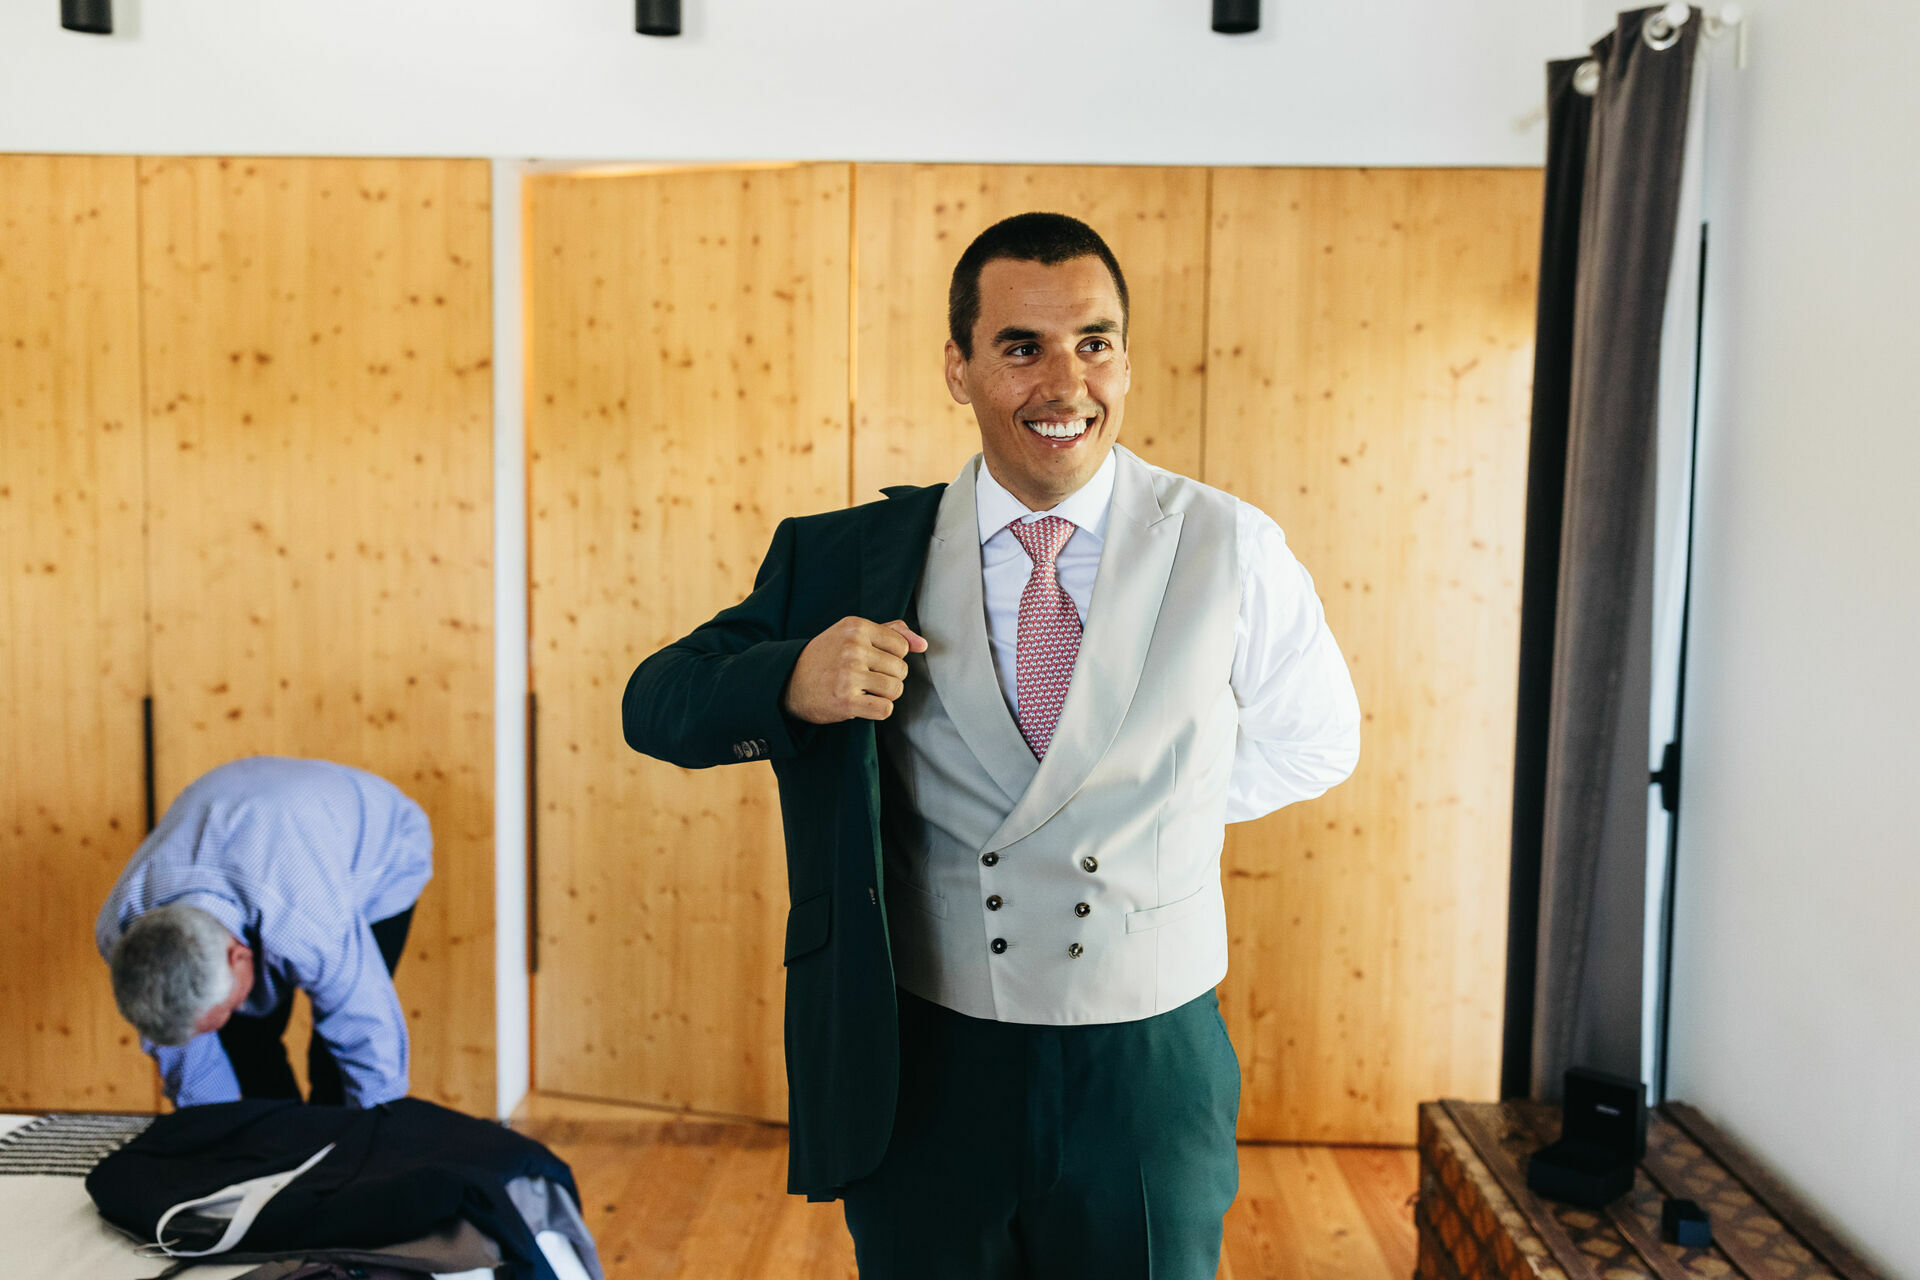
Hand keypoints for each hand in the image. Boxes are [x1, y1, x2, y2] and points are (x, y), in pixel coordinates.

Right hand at [781, 617, 927, 723]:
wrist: (787, 682)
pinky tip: (863, 704)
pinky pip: (885, 709)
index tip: (872, 661)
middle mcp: (853, 648)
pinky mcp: (846, 700)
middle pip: (901, 669)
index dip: (892, 658)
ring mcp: (849, 674)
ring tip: (866, 691)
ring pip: (896, 689)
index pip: (901, 646)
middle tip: (867, 679)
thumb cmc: (826, 657)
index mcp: (856, 627)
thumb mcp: (853, 634)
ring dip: (885, 695)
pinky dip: (878, 710)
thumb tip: (923, 644)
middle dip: (890, 678)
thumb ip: (890, 633)